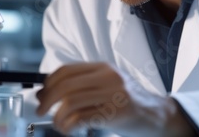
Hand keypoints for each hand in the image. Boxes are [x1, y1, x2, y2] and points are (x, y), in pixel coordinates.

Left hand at [36, 62, 195, 135]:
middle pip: (65, 85)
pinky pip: (82, 118)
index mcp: (103, 68)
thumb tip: (46, 92)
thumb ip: (83, 85)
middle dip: (47, 100)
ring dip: (57, 117)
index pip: (67, 70)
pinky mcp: (116, 113)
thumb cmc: (128, 102)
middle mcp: (108, 77)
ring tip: (57, 124)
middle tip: (40, 111)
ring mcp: (113, 94)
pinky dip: (68, 126)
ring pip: (71, 102)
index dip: (48, 83)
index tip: (41, 94)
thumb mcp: (107, 85)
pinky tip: (68, 129)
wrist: (159, 115)